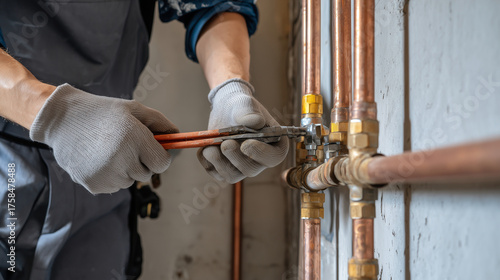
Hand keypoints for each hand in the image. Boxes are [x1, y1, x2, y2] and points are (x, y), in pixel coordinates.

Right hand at [30, 84, 177, 193]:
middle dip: (142, 162)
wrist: (61, 121)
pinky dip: (112, 176)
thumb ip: (160, 122)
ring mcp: (107, 175)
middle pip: (147, 174)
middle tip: (126, 146)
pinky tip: (99, 159)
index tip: (153, 150)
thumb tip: (179, 136)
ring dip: (126, 170)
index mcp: (134, 138)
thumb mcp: (133, 109)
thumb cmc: (102, 112)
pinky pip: (115, 186)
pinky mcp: (95, 186)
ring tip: (109, 150)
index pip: (162, 163)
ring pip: (131, 181)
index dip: (160, 156)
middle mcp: (122, 159)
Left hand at [197, 79, 288, 182]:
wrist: (227, 110)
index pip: (273, 157)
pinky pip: (216, 173)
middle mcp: (259, 161)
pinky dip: (208, 162)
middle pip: (251, 169)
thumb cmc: (242, 108)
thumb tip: (255, 121)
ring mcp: (242, 168)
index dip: (261, 154)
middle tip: (226, 143)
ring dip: (219, 163)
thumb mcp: (245, 104)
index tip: (246, 144)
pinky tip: (205, 147)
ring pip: (232, 176)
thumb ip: (249, 112)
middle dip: (236, 158)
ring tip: (210, 147)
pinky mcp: (225, 170)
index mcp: (274, 145)